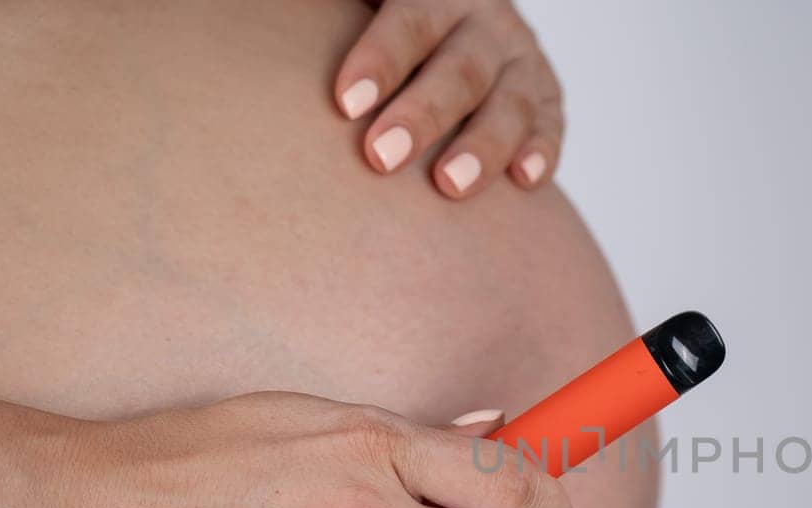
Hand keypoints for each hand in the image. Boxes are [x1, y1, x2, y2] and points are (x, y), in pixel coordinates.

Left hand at [334, 0, 563, 198]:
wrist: (453, 24)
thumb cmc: (379, 22)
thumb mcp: (358, 3)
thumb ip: (327, 7)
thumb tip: (259, 10)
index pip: (411, 19)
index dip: (380, 58)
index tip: (344, 103)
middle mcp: (487, 20)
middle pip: (460, 68)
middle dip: (422, 114)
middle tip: (380, 158)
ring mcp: (522, 60)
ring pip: (512, 102)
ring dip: (483, 145)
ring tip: (448, 186)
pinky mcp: (547, 98)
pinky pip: (551, 124)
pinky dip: (542, 150)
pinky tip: (524, 180)